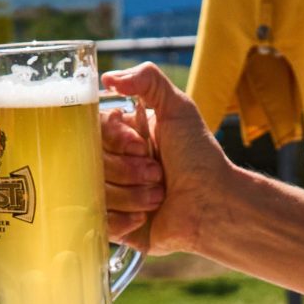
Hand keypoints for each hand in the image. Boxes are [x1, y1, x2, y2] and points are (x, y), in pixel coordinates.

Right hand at [100, 63, 242, 254]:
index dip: (115, 139)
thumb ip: (148, 80)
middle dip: (128, 169)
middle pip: (89, 161)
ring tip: (158, 195)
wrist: (214, 204)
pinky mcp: (112, 225)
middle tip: (157, 173)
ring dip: (131, 194)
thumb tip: (107, 78)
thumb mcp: (179, 109)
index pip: (92, 129)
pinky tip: (144, 217)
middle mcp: (112, 163)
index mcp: (123, 136)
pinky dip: (122, 218)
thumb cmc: (199, 157)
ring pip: (93, 190)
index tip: (140, 146)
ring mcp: (110, 194)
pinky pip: (96, 220)